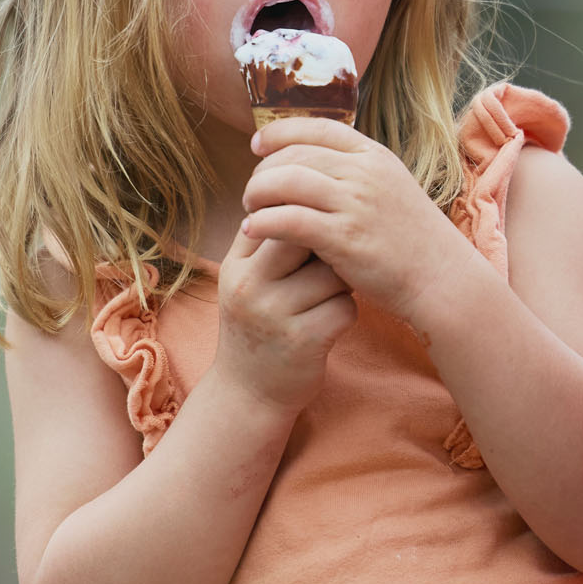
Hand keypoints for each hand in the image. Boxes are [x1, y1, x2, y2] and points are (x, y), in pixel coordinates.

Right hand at [210, 223, 356, 414]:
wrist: (247, 393)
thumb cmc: (257, 325)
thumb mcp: (245, 279)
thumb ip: (265, 240)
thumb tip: (301, 190)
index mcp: (236, 265)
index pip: (276, 215)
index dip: (307, 216)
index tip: (321, 227)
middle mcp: (250, 287)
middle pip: (306, 237)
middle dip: (328, 244)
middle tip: (333, 258)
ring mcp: (275, 315)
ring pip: (333, 273)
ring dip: (342, 282)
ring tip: (329, 295)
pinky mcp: (304, 342)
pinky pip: (345, 307)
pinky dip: (346, 312)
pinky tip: (331, 322)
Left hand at [241, 117, 470, 325]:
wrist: (440, 278)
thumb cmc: (410, 240)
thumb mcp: (389, 189)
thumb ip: (355, 173)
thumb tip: (311, 163)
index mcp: (374, 155)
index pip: (316, 127)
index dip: (280, 133)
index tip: (258, 146)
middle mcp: (364, 172)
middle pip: (294, 155)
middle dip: (263, 171)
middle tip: (251, 191)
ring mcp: (355, 203)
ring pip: (286, 182)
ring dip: (258, 194)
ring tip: (249, 210)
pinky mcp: (344, 238)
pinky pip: (289, 220)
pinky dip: (263, 222)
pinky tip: (252, 230)